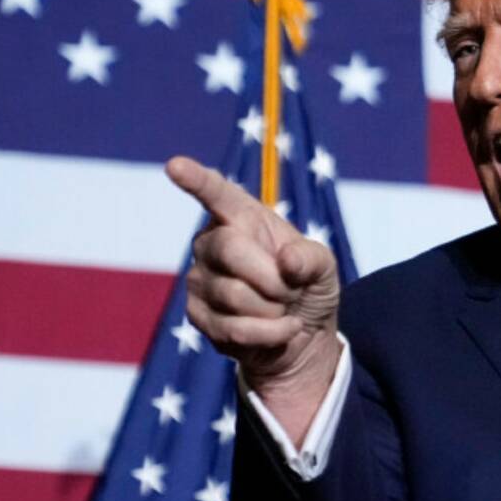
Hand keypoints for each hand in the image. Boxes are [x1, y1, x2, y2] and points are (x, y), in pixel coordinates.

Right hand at [165, 156, 341, 443]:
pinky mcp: (197, 315)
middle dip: (272, 277)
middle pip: (230, 248)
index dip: (197, 180)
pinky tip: (278, 330)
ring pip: (233, 294)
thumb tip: (286, 260)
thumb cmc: (308, 288)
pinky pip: (232, 328)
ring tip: (281, 309)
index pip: (218, 194)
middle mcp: (213, 242)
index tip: (175, 166)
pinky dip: (269, 334)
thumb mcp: (325, 268)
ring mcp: (199, 279)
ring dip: (273, 310)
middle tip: (290, 290)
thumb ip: (313, 258)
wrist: (301, 334)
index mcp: (244, 219)